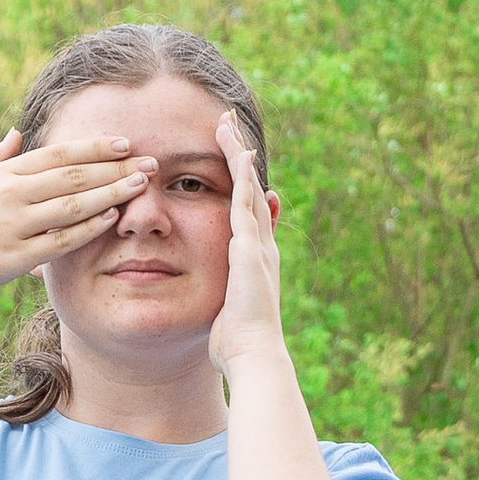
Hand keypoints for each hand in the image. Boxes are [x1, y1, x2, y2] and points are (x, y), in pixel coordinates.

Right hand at [0, 126, 152, 298]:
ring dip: (111, 192)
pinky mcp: (14, 257)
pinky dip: (88, 228)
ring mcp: (13, 225)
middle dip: (115, 167)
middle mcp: (10, 195)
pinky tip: (112, 217)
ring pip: (72, 205)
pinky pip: (60, 240)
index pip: (58, 155)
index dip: (94, 147)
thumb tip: (18, 132)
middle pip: (73, 176)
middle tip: (150, 162)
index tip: (125, 143)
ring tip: (141, 185)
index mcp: (4, 174)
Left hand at [207, 110, 285, 376]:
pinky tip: (237, 151)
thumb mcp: (226, 312)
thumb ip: (223, 296)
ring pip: (248, 187)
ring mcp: (257, 243)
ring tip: (228, 124)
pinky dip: (242, 175)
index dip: (236, 182)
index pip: (244, 209)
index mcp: (253, 258)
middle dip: (239, 155)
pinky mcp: (249, 247)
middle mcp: (260, 245)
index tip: (227, 158)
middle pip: (249, 189)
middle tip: (229, 124)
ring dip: (238, 153)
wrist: (254, 356)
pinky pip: (245, 201)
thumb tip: (218, 301)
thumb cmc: (236, 344)